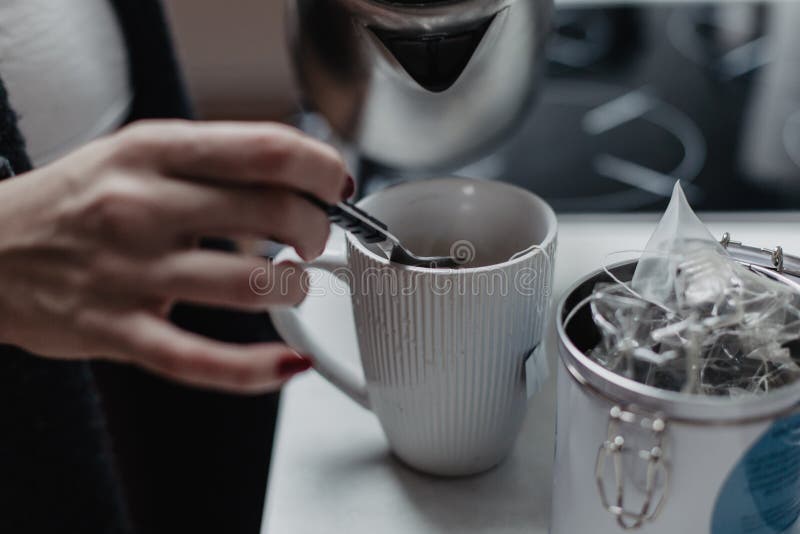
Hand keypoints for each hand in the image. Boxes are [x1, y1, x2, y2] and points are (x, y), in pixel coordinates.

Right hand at [0, 120, 349, 392]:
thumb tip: (301, 177)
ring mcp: (128, 273)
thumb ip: (216, 161)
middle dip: (317, 231)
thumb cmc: (77, 200)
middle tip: (314, 239)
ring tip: (291, 284)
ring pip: (252, 284)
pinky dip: (257, 369)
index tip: (335, 185)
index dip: (322, 169)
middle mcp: (141, 206)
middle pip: (275, 214)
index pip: (268, 149)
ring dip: (295, 288)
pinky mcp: (116, 332)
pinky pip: (201, 359)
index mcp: (153, 151)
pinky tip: (289, 363)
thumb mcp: (138, 152)